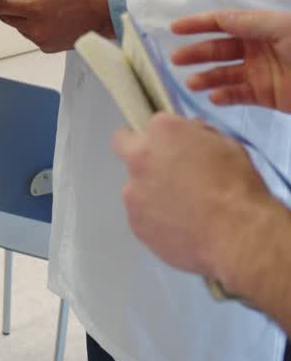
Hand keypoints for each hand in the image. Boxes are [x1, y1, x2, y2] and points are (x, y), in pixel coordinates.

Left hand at [0, 0, 112, 52]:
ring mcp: (41, 40)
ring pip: (18, 27)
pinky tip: (48, 17)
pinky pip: (30, 35)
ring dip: (21, 17)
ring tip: (39, 6)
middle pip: (6, 18)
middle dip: (8, 7)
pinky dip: (32, 26)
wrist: (101, 13)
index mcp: (34, 9)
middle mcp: (35, 28)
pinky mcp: (47, 47)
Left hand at [112, 113, 271, 278]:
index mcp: (162, 131)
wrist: (237, 236)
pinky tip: (180, 227)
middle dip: (139, 151)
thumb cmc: (237, 187)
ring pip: (134, 185)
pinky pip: (141, 215)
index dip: (167, 136)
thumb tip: (191, 134)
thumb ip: (201, 134)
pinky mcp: (135, 223)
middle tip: (163, 169)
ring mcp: (133, 193)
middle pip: (124, 145)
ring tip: (182, 209)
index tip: (178, 148)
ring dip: (150, 190)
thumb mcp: (228, 145)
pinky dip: (155, 218)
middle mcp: (139, 158)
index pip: (153, 124)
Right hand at [170, 10, 290, 113]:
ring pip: (225, 74)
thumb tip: (219, 18)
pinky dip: (225, 97)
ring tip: (192, 84)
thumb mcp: (281, 28)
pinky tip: (213, 98)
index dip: (198, 24)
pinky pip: (239, 95)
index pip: (222, 22)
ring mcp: (259, 73)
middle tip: (176, 60)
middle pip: (219, 49)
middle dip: (197, 53)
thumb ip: (249, 23)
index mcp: (259, 27)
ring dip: (207, 77)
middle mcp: (255, 48)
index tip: (175, 29)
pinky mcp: (266, 96)